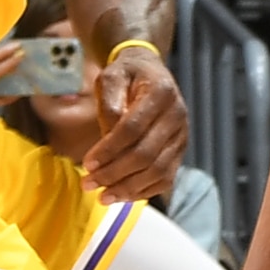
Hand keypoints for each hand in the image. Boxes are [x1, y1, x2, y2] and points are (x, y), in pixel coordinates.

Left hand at [82, 41, 187, 200]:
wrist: (150, 73)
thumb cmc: (126, 75)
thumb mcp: (111, 75)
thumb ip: (108, 101)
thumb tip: (107, 136)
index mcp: (161, 93)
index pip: (133, 128)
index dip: (109, 149)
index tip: (87, 164)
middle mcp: (177, 116)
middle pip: (146, 155)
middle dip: (114, 173)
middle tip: (88, 184)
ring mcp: (181, 136)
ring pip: (158, 171)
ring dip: (128, 188)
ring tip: (102, 196)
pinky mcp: (180, 151)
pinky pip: (165, 179)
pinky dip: (143, 192)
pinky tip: (120, 196)